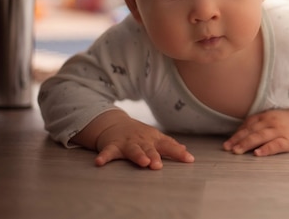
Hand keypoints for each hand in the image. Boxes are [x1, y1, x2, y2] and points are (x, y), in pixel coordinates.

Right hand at [72, 110, 193, 169]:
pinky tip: (99, 162)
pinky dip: (104, 157)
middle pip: (150, 149)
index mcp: (153, 140)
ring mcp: (127, 143)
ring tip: (143, 162)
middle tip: (159, 165)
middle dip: (155, 156)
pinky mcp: (112, 146)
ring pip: (133, 150)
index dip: (179, 152)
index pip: (169, 145)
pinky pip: (108, 152)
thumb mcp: (154, 137)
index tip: (189, 159)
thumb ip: (169, 145)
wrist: (114, 123)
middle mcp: (141, 140)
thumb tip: (185, 149)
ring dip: (138, 155)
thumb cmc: (138, 134)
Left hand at [223, 109, 288, 155]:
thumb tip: (242, 133)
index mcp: (266, 116)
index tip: (227, 142)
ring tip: (237, 151)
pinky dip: (266, 149)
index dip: (237, 133)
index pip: (248, 124)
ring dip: (247, 144)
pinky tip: (258, 154)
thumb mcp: (273, 118)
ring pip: (260, 137)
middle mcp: (271, 122)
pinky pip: (275, 145)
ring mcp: (280, 131)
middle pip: (251, 131)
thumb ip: (259, 123)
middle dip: (238, 140)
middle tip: (227, 148)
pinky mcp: (288, 141)